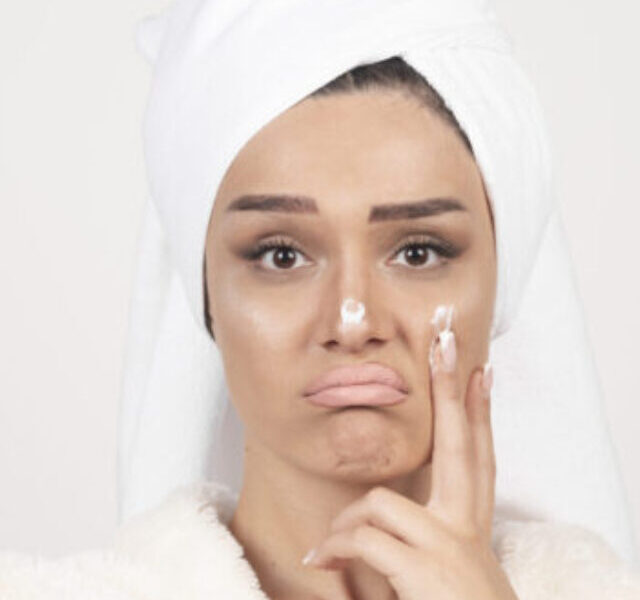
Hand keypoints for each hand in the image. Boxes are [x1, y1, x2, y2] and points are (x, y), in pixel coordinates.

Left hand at [303, 308, 518, 599]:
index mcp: (471, 531)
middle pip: (461, 447)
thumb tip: (372, 513)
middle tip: (449, 343)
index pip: (478, 458)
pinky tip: (320, 562)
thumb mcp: (438, 574)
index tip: (479, 371)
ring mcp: (450, 548)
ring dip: (346, 524)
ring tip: (329, 547)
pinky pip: (365, 538)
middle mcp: (467, 532)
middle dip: (452, 392)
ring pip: (382, 503)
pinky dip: (336, 548)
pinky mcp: (428, 569)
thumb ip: (412, 538)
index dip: (479, 413)